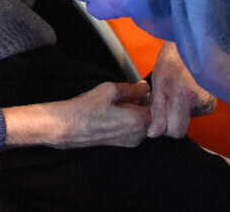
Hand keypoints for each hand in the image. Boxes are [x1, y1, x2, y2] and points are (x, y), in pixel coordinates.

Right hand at [4, 81, 150, 148]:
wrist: (69, 127)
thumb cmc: (87, 108)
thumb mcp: (111, 89)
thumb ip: (132, 88)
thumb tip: (144, 87)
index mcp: (138, 121)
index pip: (159, 108)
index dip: (155, 96)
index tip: (147, 87)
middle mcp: (138, 135)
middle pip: (153, 117)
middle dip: (148, 104)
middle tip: (137, 91)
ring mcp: (131, 142)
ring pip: (144, 124)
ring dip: (139, 111)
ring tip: (125, 100)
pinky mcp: (123, 144)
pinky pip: (135, 129)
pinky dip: (132, 119)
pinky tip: (119, 110)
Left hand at [147, 42, 215, 138]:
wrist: (192, 45)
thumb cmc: (172, 60)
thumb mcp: (159, 83)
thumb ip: (157, 110)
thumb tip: (154, 134)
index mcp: (186, 97)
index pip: (176, 131)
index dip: (164, 125)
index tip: (159, 111)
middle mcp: (203, 103)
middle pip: (182, 125)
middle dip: (172, 116)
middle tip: (167, 97)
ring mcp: (210, 102)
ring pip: (188, 118)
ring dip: (181, 109)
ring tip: (177, 90)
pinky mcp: (213, 102)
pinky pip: (196, 112)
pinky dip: (189, 105)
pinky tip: (186, 90)